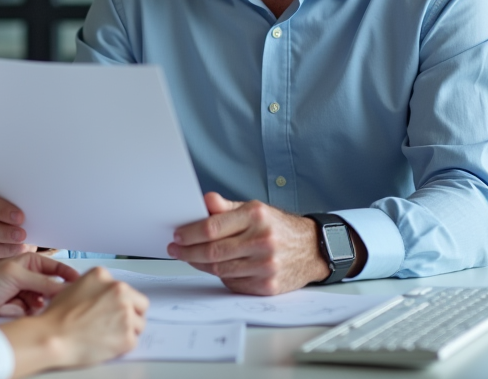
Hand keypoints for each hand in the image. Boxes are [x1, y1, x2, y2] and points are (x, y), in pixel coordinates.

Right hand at [0, 184, 36, 268]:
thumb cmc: (2, 208)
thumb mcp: (4, 200)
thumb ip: (11, 203)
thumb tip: (31, 213)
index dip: (1, 210)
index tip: (20, 217)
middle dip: (5, 233)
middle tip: (22, 235)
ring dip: (7, 249)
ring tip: (24, 247)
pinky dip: (2, 260)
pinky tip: (14, 256)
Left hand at [0, 253, 78, 320]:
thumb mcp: (14, 277)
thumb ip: (41, 281)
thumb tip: (63, 287)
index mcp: (28, 262)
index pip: (56, 268)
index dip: (68, 275)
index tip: (79, 284)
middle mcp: (26, 276)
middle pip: (50, 288)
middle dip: (47, 295)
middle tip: (40, 299)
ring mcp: (21, 292)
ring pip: (41, 302)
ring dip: (32, 306)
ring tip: (19, 304)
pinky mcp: (16, 308)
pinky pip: (30, 313)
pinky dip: (22, 313)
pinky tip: (9, 309)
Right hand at [0, 267, 147, 377]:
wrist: (53, 337)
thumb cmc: (57, 317)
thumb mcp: (74, 287)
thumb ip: (96, 288)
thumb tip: (105, 297)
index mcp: (103, 276)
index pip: (125, 288)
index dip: (119, 302)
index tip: (112, 310)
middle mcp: (118, 290)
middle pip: (140, 304)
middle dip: (131, 314)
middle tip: (115, 324)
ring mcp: (125, 313)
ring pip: (139, 324)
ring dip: (127, 330)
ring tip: (106, 335)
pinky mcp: (128, 336)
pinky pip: (133, 341)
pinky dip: (122, 345)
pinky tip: (105, 344)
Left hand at [166, 192, 330, 294]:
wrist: (312, 249)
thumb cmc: (278, 227)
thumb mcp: (255, 209)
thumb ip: (227, 207)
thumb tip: (203, 201)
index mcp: (257, 216)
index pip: (212, 227)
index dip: (189, 233)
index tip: (177, 234)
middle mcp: (263, 241)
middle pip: (213, 251)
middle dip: (188, 251)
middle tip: (175, 249)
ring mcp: (266, 266)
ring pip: (219, 269)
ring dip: (199, 264)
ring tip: (189, 257)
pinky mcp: (268, 286)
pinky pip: (232, 283)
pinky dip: (219, 276)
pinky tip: (212, 267)